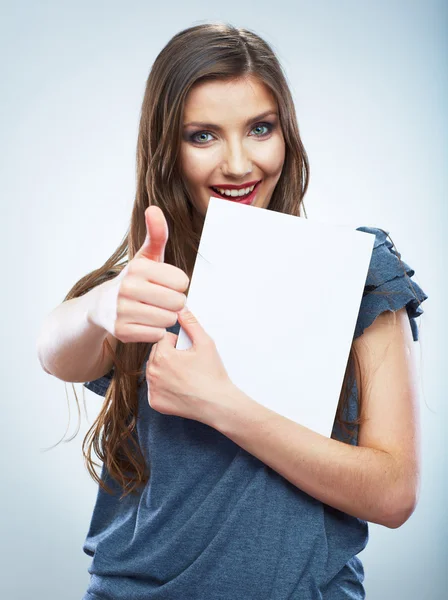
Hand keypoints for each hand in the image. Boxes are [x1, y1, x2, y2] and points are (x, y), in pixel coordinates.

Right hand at [90, 206, 189, 342]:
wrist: (101, 306)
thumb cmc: (134, 280)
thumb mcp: (146, 257)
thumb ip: (156, 234)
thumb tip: (154, 208)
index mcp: (138, 268)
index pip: (182, 281)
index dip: (178, 285)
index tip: (166, 284)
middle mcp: (128, 288)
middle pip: (178, 302)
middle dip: (175, 303)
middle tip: (162, 300)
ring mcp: (123, 311)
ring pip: (168, 319)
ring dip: (166, 317)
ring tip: (154, 311)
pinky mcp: (121, 332)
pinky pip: (157, 335)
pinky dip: (156, 331)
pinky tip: (146, 323)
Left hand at [146, 305, 232, 423]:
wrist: (218, 404)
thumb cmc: (212, 374)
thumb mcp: (205, 343)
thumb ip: (191, 323)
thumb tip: (181, 309)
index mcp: (162, 355)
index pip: (163, 339)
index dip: (178, 343)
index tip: (189, 353)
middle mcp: (152, 372)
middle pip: (157, 354)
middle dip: (170, 355)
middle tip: (188, 364)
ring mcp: (152, 389)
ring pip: (154, 371)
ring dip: (165, 370)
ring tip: (185, 376)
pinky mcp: (155, 402)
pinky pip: (155, 389)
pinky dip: (164, 388)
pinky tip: (180, 389)